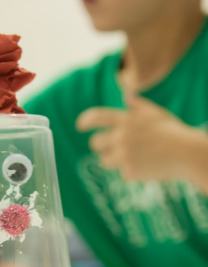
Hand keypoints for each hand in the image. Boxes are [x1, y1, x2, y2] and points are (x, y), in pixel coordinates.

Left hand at [76, 93, 193, 181]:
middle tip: (115, 147)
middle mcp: (121, 135)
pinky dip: (131, 171)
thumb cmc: (172, 132)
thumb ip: (138, 106)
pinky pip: (121, 172)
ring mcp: (124, 154)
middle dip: (101, 146)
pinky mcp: (128, 171)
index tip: (79, 126)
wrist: (186, 154)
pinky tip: (146, 166)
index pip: (97, 117)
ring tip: (135, 157)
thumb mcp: (156, 114)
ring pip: (104, 160)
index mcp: (127, 119)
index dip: (85, 121)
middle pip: (95, 143)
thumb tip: (127, 94)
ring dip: (114, 160)